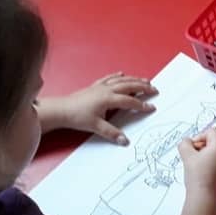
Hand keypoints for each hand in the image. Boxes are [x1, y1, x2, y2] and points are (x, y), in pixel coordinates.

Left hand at [39, 72, 156, 144]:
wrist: (61, 109)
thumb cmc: (78, 117)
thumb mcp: (95, 126)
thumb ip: (111, 133)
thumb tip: (125, 141)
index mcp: (109, 99)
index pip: (130, 101)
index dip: (142, 104)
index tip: (152, 107)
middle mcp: (107, 90)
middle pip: (129, 86)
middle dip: (143, 87)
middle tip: (154, 89)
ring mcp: (101, 86)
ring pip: (121, 80)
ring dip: (134, 79)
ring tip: (145, 80)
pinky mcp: (95, 86)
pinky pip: (109, 78)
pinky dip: (117, 76)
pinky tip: (122, 74)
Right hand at [178, 127, 215, 200]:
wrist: (205, 199)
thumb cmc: (199, 177)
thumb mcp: (187, 156)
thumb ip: (184, 144)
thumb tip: (186, 142)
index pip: (212, 131)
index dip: (199, 136)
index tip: (192, 147)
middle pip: (213, 141)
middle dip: (200, 146)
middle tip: (191, 156)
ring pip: (214, 153)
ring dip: (203, 155)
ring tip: (194, 166)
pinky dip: (207, 164)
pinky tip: (199, 174)